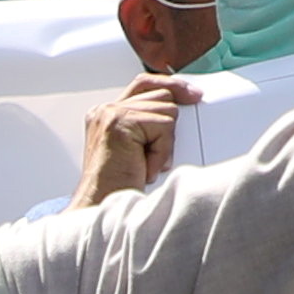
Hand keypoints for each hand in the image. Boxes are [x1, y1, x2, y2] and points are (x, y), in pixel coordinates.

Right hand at [78, 76, 197, 204]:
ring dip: (164, 144)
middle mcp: (105, 110)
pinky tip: (146, 168)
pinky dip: (162, 151)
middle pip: (161, 95)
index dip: (170, 85)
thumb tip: (182, 107)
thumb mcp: (137, 151)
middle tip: (154, 158)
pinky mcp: (119, 123)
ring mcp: (110, 114)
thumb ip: (148, 127)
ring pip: (166, 110)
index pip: (143, 84)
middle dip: (168, 126)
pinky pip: (163, 125)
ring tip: (146, 166)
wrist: (101, 209)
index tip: (192, 95)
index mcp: (106, 115)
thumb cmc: (120, 189)